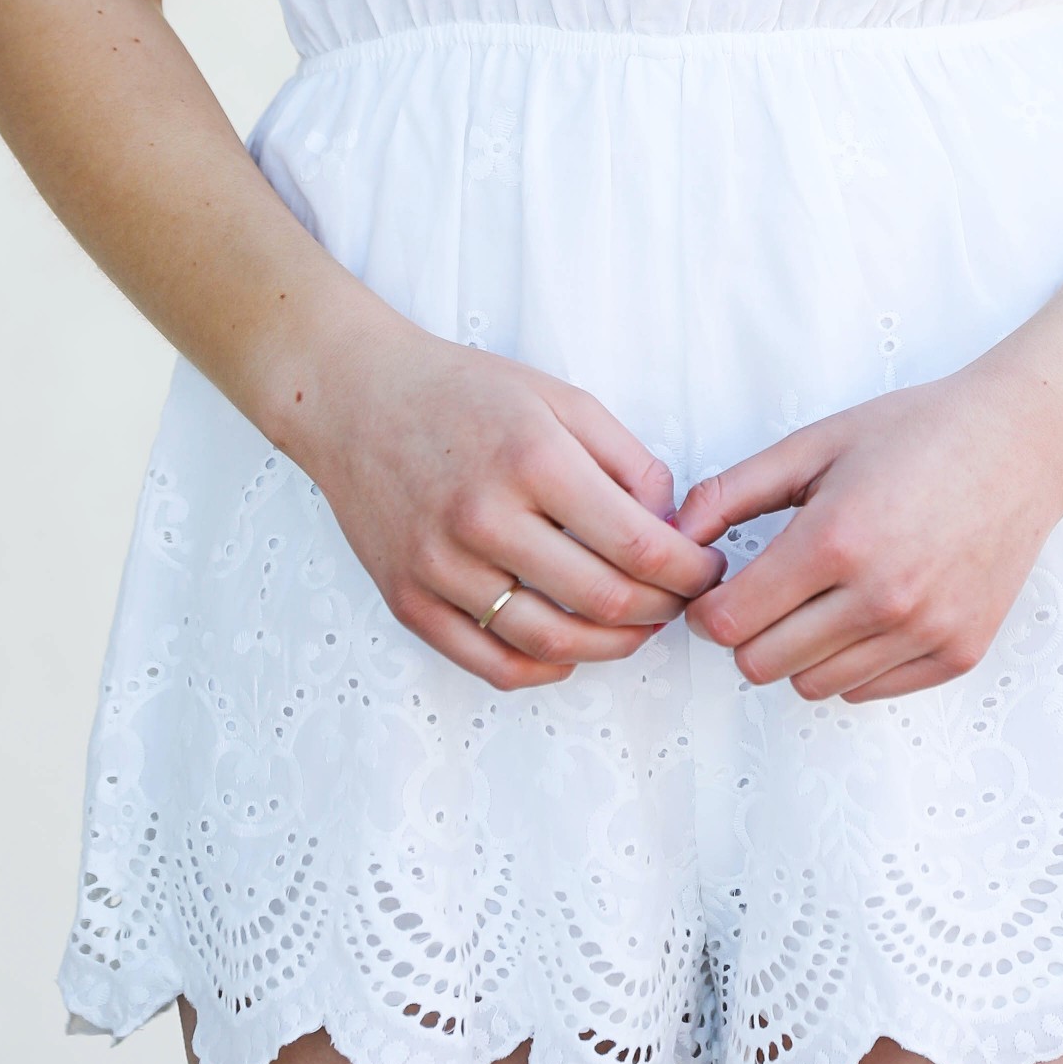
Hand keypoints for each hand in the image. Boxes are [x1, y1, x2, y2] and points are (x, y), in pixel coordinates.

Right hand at [289, 311, 725, 692]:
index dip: (688, 570)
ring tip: (638, 628)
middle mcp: (484, 518)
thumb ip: (627, 460)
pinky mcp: (407, 600)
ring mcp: (440, 566)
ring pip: (551, 643)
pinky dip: (544, 670)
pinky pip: (490, 662)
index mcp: (533, 460)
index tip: (706, 569)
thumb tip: (672, 525)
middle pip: (602, 601)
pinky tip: (571, 651)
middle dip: (662, 609)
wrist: (355, 398)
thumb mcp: (561, 399)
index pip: (637, 545)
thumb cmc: (464, 393)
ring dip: (612, 647)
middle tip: (681, 600)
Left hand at [674, 371, 1062, 703]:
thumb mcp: (816, 443)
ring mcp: (925, 630)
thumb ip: (732, 492)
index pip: (730, 624)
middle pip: (762, 665)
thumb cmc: (917, 433)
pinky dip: (853, 660)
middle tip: (767, 591)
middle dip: (749, 632)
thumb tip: (673, 538)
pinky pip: (868, 689)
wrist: (1022, 443)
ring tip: (822, 596)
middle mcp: (882, 597)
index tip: (719, 588)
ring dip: (800, 650)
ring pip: (813, 686)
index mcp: (836, 540)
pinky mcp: (958, 652)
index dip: (708, 609)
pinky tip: (867, 609)